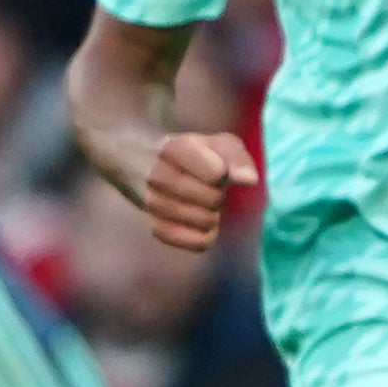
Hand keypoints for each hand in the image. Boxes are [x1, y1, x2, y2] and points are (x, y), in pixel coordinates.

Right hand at [141, 130, 257, 250]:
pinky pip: (197, 243)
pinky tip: (199, 222)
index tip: (213, 166)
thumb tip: (249, 180)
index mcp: (172, 149)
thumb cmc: (191, 152)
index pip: (216, 174)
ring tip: (200, 201)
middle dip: (218, 193)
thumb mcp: (215, 143)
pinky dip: (206, 235)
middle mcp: (157, 177)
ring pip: (206, 222)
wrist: (138, 160)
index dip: (223, 172)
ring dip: (213, 214)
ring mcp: (152, 204)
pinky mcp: (155, 228)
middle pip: (212, 199)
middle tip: (205, 185)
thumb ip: (236, 156)